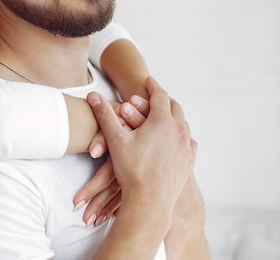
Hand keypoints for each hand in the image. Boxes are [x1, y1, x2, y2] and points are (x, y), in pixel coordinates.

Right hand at [87, 77, 196, 218]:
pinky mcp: (189, 162)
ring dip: (174, 117)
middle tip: (157, 94)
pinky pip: (188, 142)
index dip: (152, 86)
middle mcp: (179, 131)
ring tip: (165, 115)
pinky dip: (181, 134)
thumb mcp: (115, 139)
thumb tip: (92, 95)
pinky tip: (175, 138)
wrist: (150, 201)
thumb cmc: (131, 169)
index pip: (159, 95)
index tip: (148, 80)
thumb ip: (104, 114)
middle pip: (175, 107)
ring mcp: (187, 147)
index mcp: (162, 121)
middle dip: (165, 99)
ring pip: (183, 125)